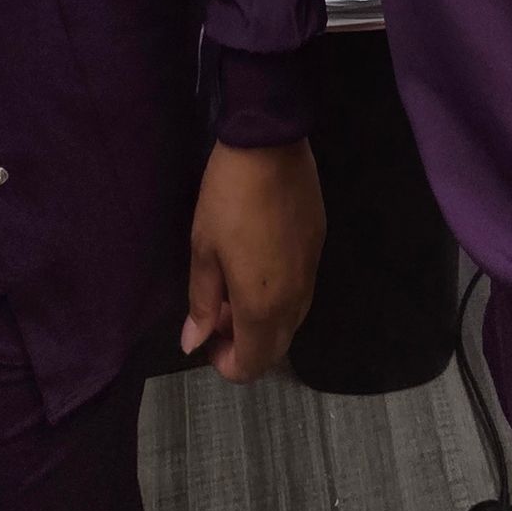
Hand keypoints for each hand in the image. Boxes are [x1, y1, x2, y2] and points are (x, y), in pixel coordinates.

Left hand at [181, 138, 324, 380]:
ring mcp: (312, 273)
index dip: (227, 365)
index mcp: (262, 306)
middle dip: (246, 345)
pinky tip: (258, 264)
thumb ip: (201, 302)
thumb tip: (192, 343)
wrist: (270, 145)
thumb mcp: (203, 248)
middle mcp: (295, 299)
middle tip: (216, 314)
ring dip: (264, 321)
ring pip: (292, 321)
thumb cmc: (228, 199)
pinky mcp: (318, 248)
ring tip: (234, 288)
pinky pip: (301, 291)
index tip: (206, 340)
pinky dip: (280, 296)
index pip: (253, 364)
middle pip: (276, 348)